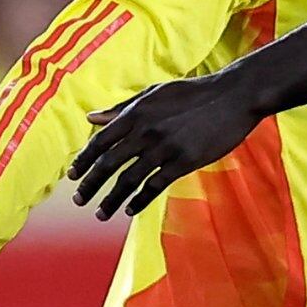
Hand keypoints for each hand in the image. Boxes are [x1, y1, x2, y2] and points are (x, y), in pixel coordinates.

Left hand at [67, 74, 261, 220]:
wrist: (233, 96)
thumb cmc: (193, 93)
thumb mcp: (154, 93)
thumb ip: (122, 108)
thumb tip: (91, 117)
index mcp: (136, 112)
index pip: (101, 140)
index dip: (84, 160)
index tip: (72, 176)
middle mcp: (145, 131)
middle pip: (109, 163)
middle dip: (90, 184)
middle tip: (78, 200)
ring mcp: (164, 147)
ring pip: (128, 179)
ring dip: (111, 199)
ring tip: (100, 214)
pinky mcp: (183, 161)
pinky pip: (155, 185)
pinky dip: (139, 200)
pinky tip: (129, 210)